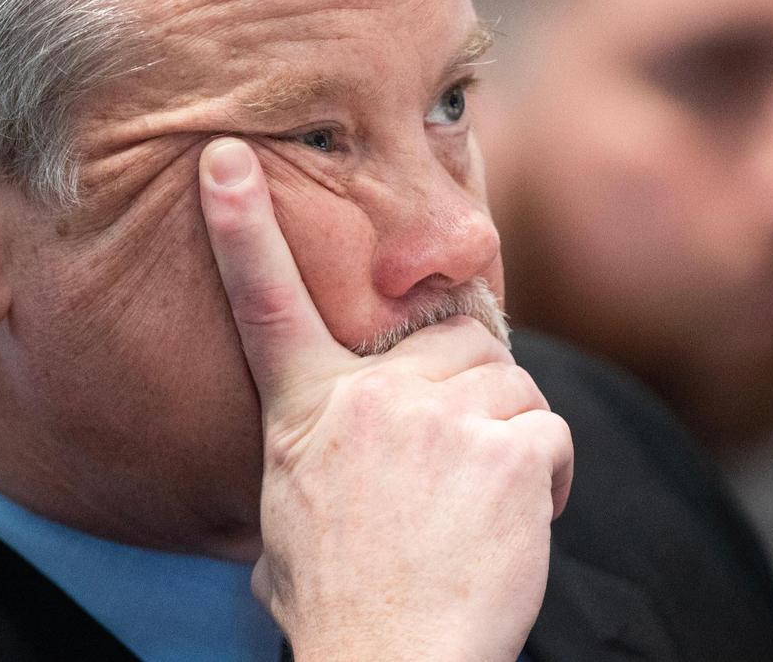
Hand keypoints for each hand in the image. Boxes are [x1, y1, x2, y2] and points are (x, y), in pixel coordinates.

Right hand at [199, 138, 572, 661]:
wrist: (390, 661)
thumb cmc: (340, 598)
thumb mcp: (292, 514)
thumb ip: (318, 452)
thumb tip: (339, 459)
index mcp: (306, 410)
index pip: (266, 301)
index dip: (240, 225)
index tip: (224, 161)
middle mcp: (368, 400)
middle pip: (453, 337)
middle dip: (470, 386)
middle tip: (459, 454)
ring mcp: (437, 420)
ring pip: (508, 381)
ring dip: (507, 433)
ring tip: (479, 501)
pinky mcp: (505, 452)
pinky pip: (547, 431)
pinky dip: (546, 474)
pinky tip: (516, 520)